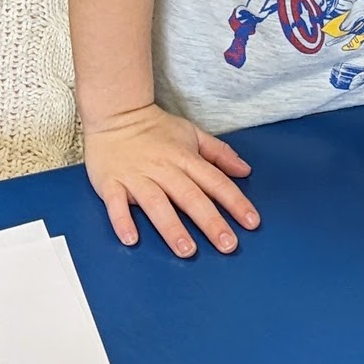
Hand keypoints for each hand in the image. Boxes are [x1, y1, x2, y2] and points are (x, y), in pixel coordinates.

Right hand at [83, 103, 257, 256]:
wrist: (116, 113)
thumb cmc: (156, 128)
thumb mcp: (192, 133)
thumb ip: (219, 153)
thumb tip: (245, 170)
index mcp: (185, 158)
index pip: (216, 182)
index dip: (236, 202)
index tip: (252, 222)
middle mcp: (163, 169)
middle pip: (190, 197)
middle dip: (210, 222)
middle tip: (227, 245)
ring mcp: (136, 176)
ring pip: (156, 204)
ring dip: (172, 227)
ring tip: (187, 250)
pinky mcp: (111, 183)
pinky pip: (116, 204)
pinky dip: (122, 221)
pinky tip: (131, 239)